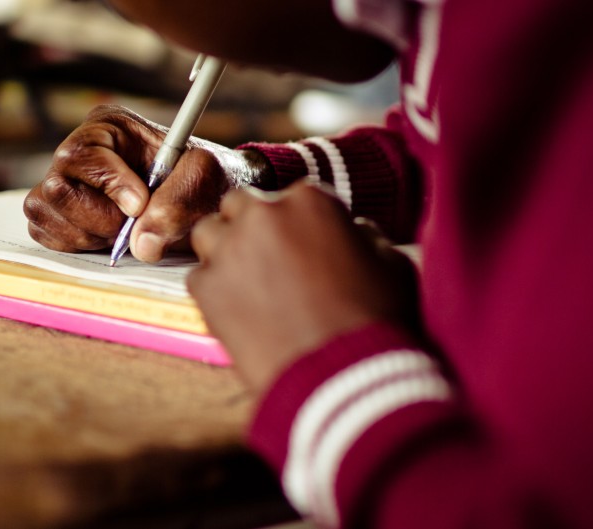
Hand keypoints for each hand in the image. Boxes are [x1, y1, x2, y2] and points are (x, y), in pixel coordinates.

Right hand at [23, 105, 268, 261]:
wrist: (205, 199)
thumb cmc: (204, 178)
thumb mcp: (205, 179)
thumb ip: (179, 203)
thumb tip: (143, 244)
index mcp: (109, 127)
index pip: (82, 154)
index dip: (108, 184)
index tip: (139, 205)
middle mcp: (80, 152)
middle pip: (57, 188)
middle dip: (99, 218)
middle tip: (135, 225)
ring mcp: (64, 182)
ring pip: (45, 212)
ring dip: (88, 234)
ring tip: (125, 230)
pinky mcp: (58, 213)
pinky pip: (45, 232)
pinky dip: (75, 244)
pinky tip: (107, 238)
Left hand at [187, 181, 420, 394]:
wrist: (343, 378)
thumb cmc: (375, 320)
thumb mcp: (393, 263)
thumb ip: (367, 235)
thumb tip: (354, 231)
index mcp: (309, 200)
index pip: (292, 196)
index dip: (298, 224)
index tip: (304, 246)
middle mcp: (262, 215)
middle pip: (241, 205)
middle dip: (253, 227)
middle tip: (270, 261)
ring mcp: (229, 250)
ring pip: (209, 233)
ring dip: (225, 250)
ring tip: (248, 282)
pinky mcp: (206, 289)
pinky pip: (199, 277)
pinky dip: (215, 290)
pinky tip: (239, 311)